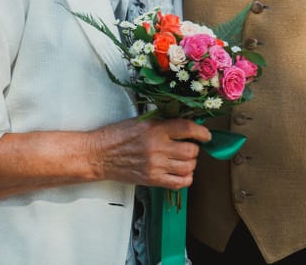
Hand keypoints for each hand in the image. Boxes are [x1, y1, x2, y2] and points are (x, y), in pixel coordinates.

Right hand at [89, 118, 211, 189]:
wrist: (99, 155)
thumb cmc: (117, 135)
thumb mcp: (141, 122)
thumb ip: (163, 123)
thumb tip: (186, 125)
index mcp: (155, 129)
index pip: (188, 129)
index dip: (202, 132)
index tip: (206, 135)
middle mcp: (157, 147)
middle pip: (192, 150)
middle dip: (195, 148)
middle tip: (188, 146)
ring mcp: (155, 165)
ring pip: (189, 167)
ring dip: (191, 163)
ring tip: (184, 159)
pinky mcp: (152, 179)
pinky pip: (180, 183)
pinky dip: (186, 178)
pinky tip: (181, 173)